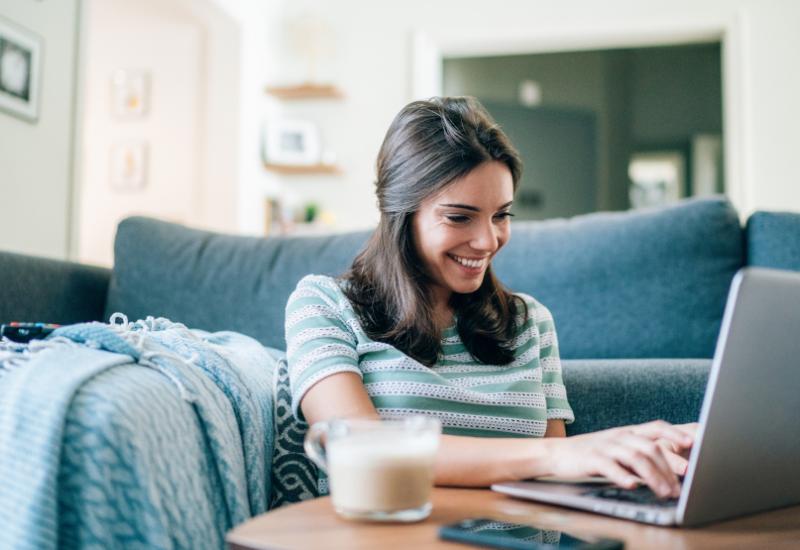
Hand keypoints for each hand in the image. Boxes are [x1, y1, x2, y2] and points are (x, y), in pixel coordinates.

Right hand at [545, 420, 693, 497]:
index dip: (675, 433)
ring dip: (653, 477)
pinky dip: (623, 477)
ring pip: (635, 458)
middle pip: (650, 447)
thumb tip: (672, 470)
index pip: (656, 427)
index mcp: (628, 432)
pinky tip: (633, 486)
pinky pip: (610, 466)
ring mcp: (605, 446)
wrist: (557, 453)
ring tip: (664, 493)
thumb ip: (640, 455)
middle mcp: (619, 436)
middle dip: (669, 467)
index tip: (692, 444)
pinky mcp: (591, 458)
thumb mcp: (618, 449)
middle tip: (681, 486)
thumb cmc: (593, 454)